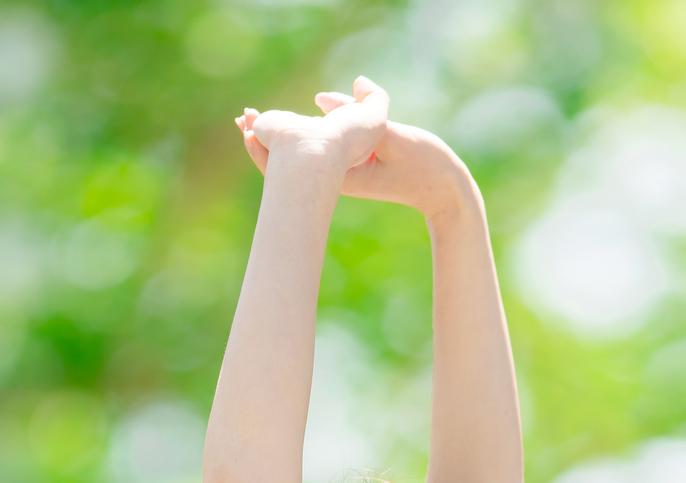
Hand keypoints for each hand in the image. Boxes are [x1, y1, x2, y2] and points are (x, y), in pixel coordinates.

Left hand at [238, 83, 474, 219]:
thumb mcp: (394, 138)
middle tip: (243, 119)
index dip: (271, 142)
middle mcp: (341, 173)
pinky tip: (307, 115)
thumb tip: (346, 88)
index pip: (297, 159)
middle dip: (270, 136)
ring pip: (310, 150)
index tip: (249, 125)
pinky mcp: (357, 163)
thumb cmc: (423, 168)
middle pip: (296, 156)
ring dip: (288, 133)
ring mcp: (349, 169)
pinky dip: (314, 130)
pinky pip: (328, 146)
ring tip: (257, 120)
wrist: (443, 190)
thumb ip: (365, 112)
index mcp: (343, 173)